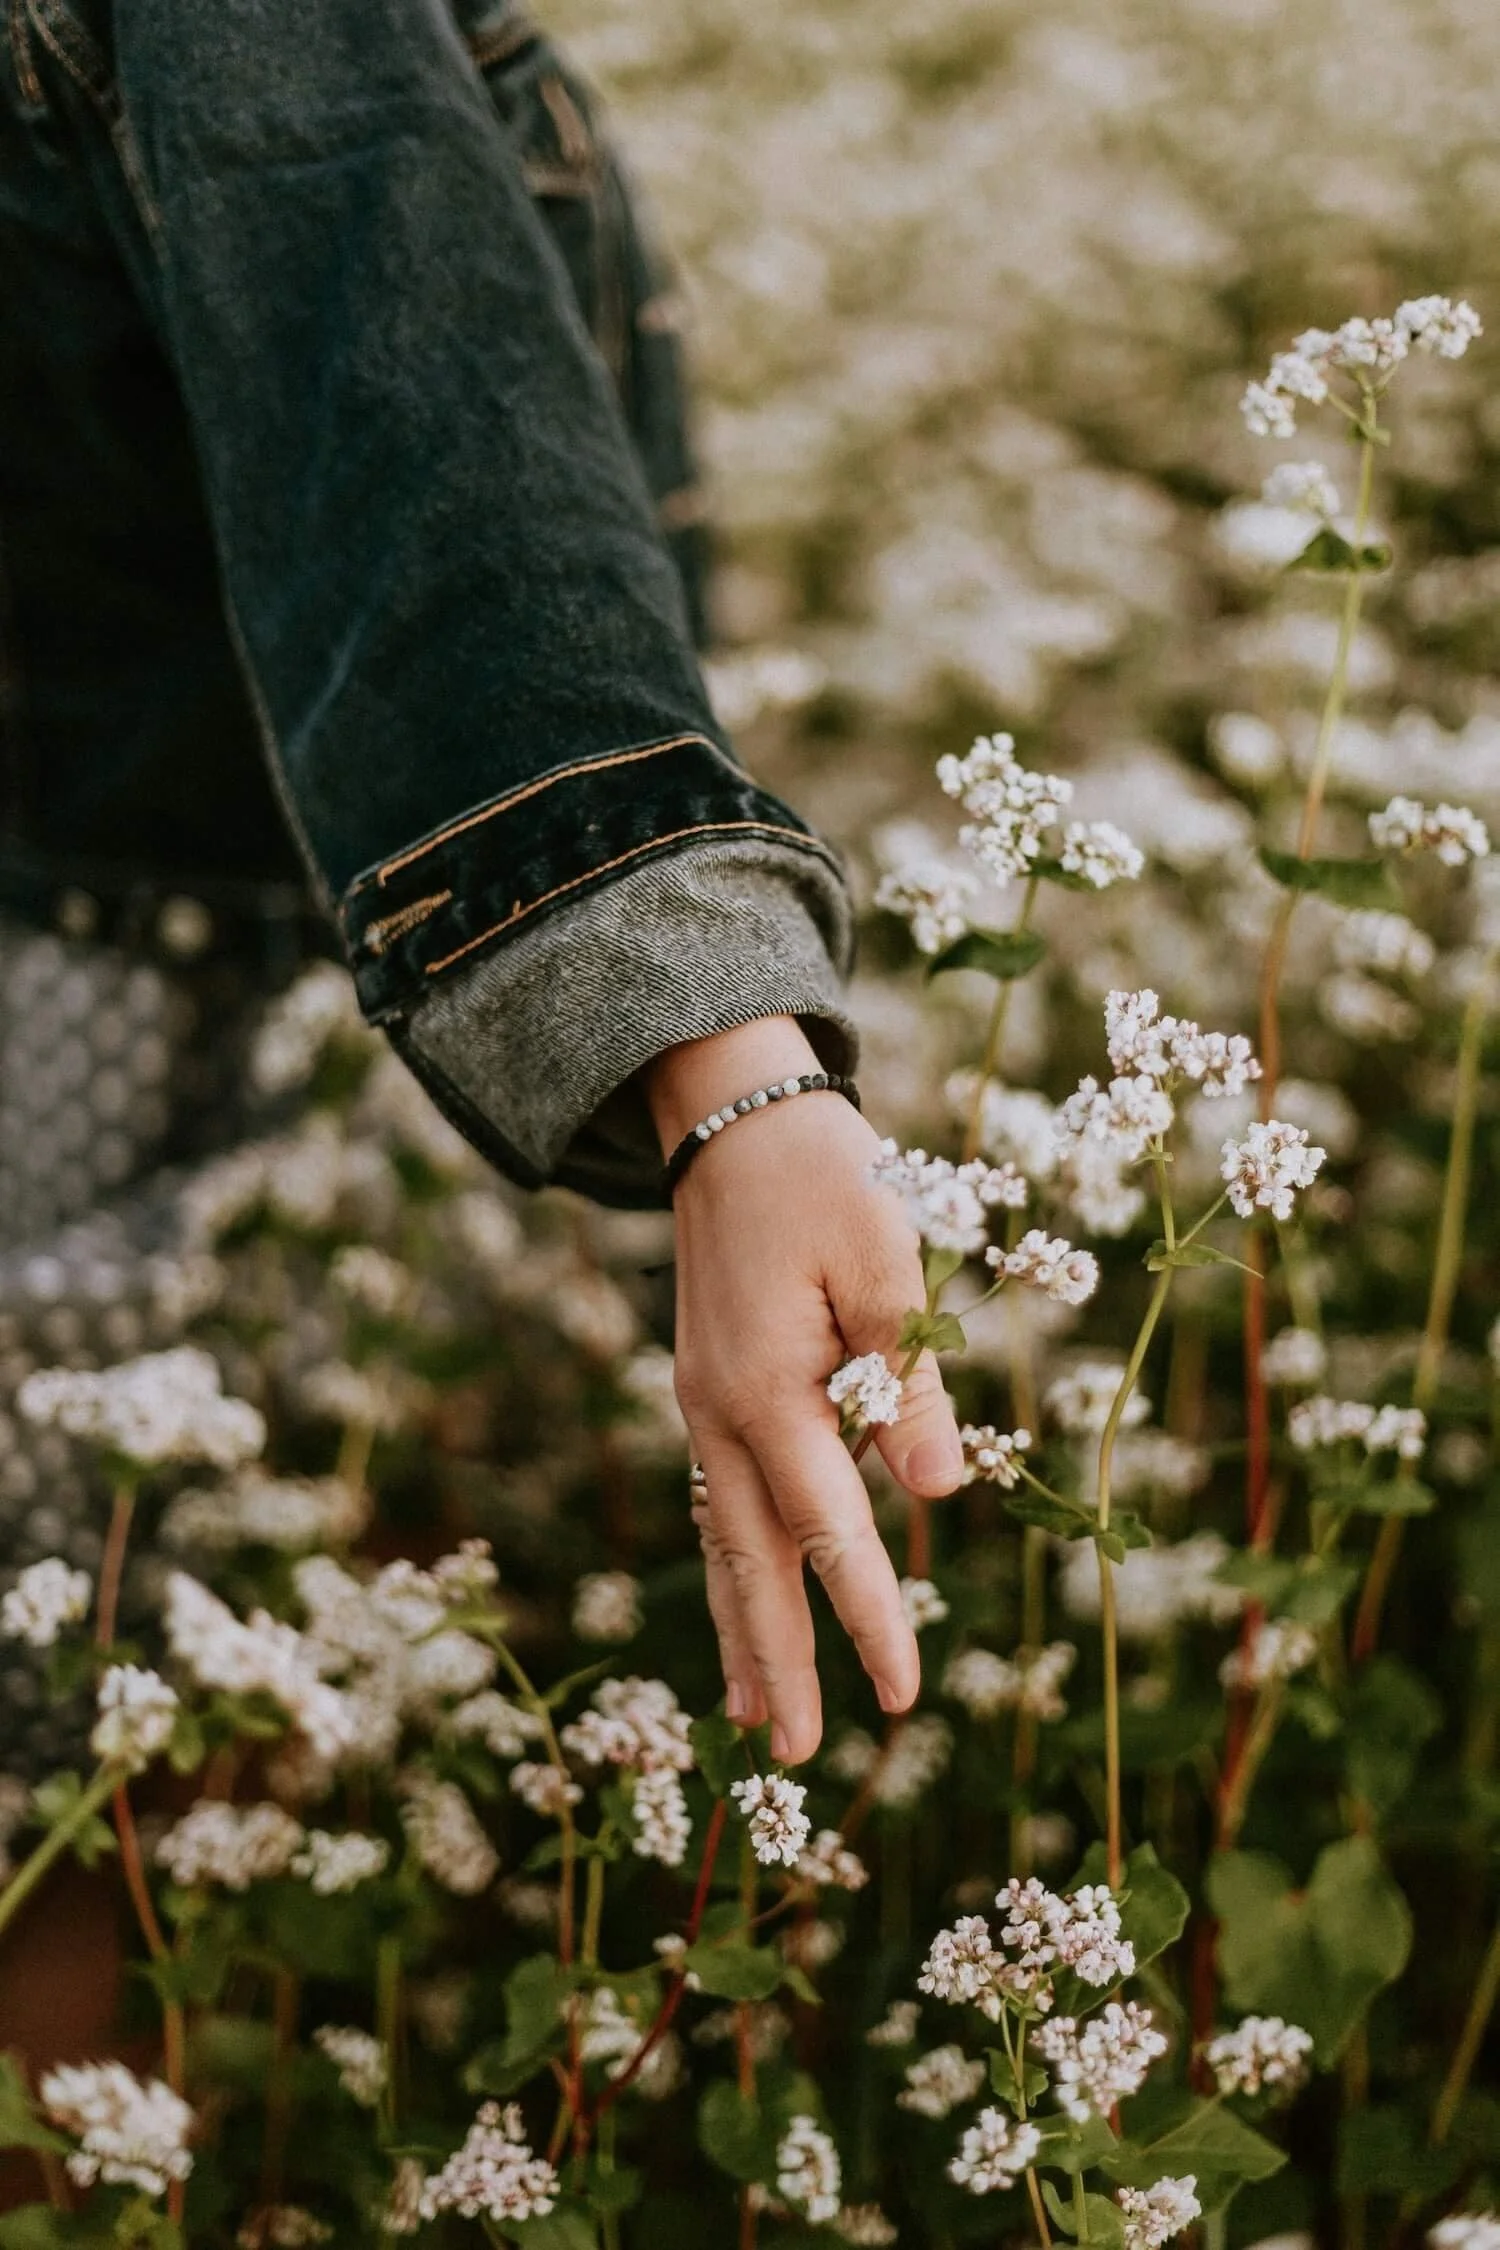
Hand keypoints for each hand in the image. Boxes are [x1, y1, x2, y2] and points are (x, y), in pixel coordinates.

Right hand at [646, 1015, 964, 1762]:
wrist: (732, 1118)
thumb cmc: (823, 1181)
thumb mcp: (885, 1264)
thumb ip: (907, 1382)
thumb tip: (938, 1492)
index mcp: (767, 1390)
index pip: (828, 1529)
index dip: (868, 1613)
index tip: (903, 1694)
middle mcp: (720, 1414)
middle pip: (750, 1562)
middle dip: (776, 1660)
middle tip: (792, 1757)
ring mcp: (703, 1406)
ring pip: (723, 1541)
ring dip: (743, 1630)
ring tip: (750, 1718)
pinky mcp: (708, 1391)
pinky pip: (717, 1500)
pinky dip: (731, 1567)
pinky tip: (744, 1604)